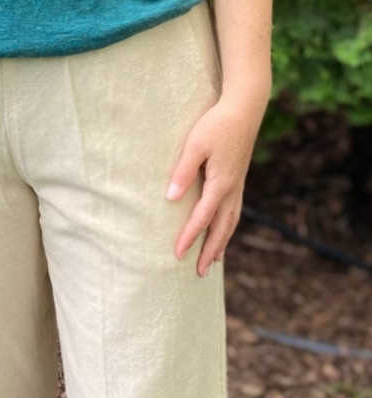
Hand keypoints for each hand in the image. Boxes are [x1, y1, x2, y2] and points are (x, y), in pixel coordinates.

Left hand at [165, 90, 269, 276]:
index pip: (202, 218)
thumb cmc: (217, 122)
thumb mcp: (195, 144)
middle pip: (221, 229)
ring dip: (221, 244)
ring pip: (230, 223)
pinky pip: (234, 212)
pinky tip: (222, 235)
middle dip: (209, 251)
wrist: (246, 106)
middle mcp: (232, 190)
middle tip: (198, 273)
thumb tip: (171, 197)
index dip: (190, 237)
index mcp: (221, 183)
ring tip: (212, 262)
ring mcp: (238, 186)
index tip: (178, 255)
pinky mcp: (238, 180)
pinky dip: (227, 229)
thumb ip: (183, 172)